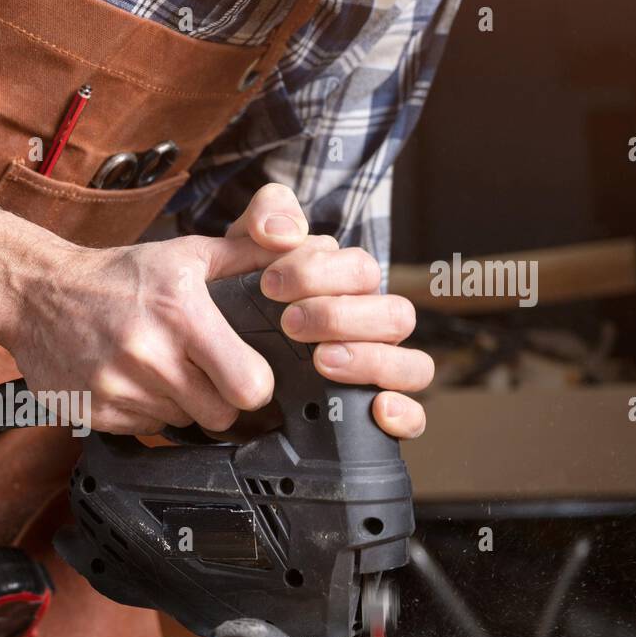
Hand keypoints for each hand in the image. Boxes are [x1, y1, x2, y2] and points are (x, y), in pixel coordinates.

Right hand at [0, 191, 429, 437]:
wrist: (29, 292)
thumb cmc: (117, 273)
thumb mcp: (188, 252)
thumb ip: (253, 250)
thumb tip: (311, 243)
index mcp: (182, 316)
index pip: (249, 392)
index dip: (257, 396)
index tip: (254, 386)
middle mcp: (149, 358)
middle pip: (220, 422)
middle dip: (224, 411)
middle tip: (212, 385)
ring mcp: (115, 394)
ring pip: (180, 436)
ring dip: (185, 420)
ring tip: (170, 383)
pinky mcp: (89, 418)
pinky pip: (142, 440)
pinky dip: (146, 428)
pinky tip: (134, 394)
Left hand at [228, 186, 430, 437]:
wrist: (220, 364)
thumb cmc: (245, 301)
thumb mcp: (244, 252)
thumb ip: (265, 218)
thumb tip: (284, 229)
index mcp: (352, 287)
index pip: (362, 270)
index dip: (319, 272)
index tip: (269, 283)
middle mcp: (374, 329)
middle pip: (395, 315)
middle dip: (340, 316)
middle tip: (290, 322)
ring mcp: (379, 371)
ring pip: (413, 364)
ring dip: (371, 360)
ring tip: (322, 361)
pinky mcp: (373, 414)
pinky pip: (414, 418)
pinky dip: (404, 415)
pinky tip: (378, 410)